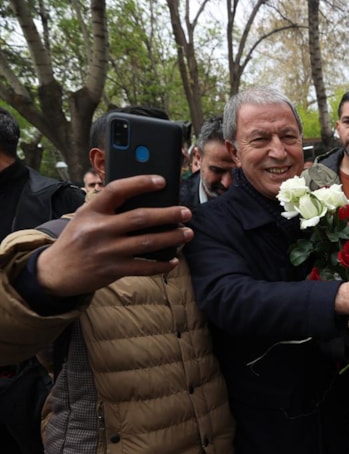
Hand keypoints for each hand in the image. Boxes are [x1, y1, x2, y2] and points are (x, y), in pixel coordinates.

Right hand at [36, 175, 191, 296]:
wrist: (55, 272)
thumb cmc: (77, 239)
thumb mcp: (85, 217)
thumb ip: (108, 207)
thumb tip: (146, 198)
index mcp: (92, 211)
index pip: (117, 190)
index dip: (141, 183)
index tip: (162, 181)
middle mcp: (99, 229)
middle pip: (141, 218)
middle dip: (168, 214)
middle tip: (186, 212)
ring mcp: (107, 251)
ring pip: (148, 242)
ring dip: (172, 237)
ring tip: (187, 233)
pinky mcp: (113, 270)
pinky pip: (145, 267)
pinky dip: (162, 264)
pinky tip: (174, 259)